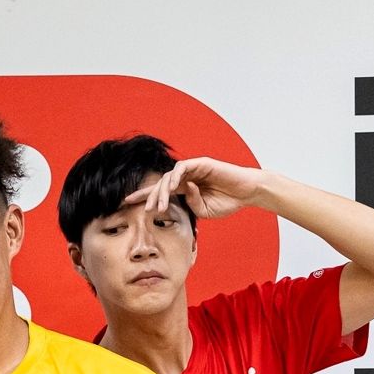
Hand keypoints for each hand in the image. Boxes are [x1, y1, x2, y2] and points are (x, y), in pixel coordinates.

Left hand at [126, 157, 269, 220]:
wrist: (247, 192)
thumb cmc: (227, 201)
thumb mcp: (203, 210)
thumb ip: (189, 204)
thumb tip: (180, 193)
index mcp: (184, 189)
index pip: (159, 192)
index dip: (143, 196)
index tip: (126, 203)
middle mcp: (185, 177)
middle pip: (160, 184)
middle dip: (148, 196)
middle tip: (142, 209)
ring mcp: (192, 169)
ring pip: (168, 177)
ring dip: (161, 192)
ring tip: (157, 207)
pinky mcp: (201, 163)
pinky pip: (182, 168)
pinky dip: (174, 178)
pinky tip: (171, 188)